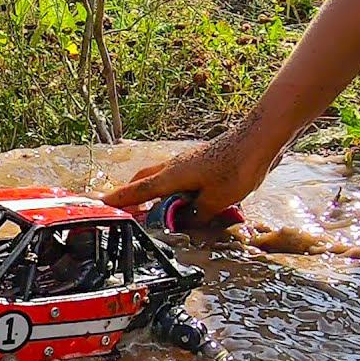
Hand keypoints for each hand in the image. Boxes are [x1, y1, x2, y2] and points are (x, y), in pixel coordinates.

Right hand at [101, 135, 268, 222]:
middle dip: (131, 193)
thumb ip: (198, 214)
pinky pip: (176, 176)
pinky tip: (182, 197)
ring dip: (151, 190)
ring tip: (152, 207)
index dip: (120, 201)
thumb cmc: (237, 167)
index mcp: (173, 176)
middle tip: (123, 208)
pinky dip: (170, 187)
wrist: (259, 140)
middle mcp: (175, 167)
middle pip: (144, 180)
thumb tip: (186, 221)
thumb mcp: (217, 200)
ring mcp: (187, 162)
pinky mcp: (200, 162)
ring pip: (159, 176)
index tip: (101, 206)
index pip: (139, 191)